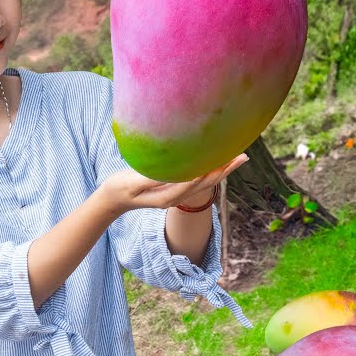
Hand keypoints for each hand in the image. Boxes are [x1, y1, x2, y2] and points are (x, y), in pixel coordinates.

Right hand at [98, 153, 248, 214]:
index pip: (195, 182)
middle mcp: (176, 197)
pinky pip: (198, 180)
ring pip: (205, 183)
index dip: (209, 169)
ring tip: (238, 157)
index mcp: (168, 197)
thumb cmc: (119, 188)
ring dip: (222, 170)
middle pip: (206, 184)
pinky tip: (216, 162)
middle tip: (243, 156)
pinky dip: (210, 170)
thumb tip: (173, 172)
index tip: (223, 156)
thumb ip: (153, 179)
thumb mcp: (133, 183)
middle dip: (225, 170)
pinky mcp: (174, 189)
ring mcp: (176, 194)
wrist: (112, 199)